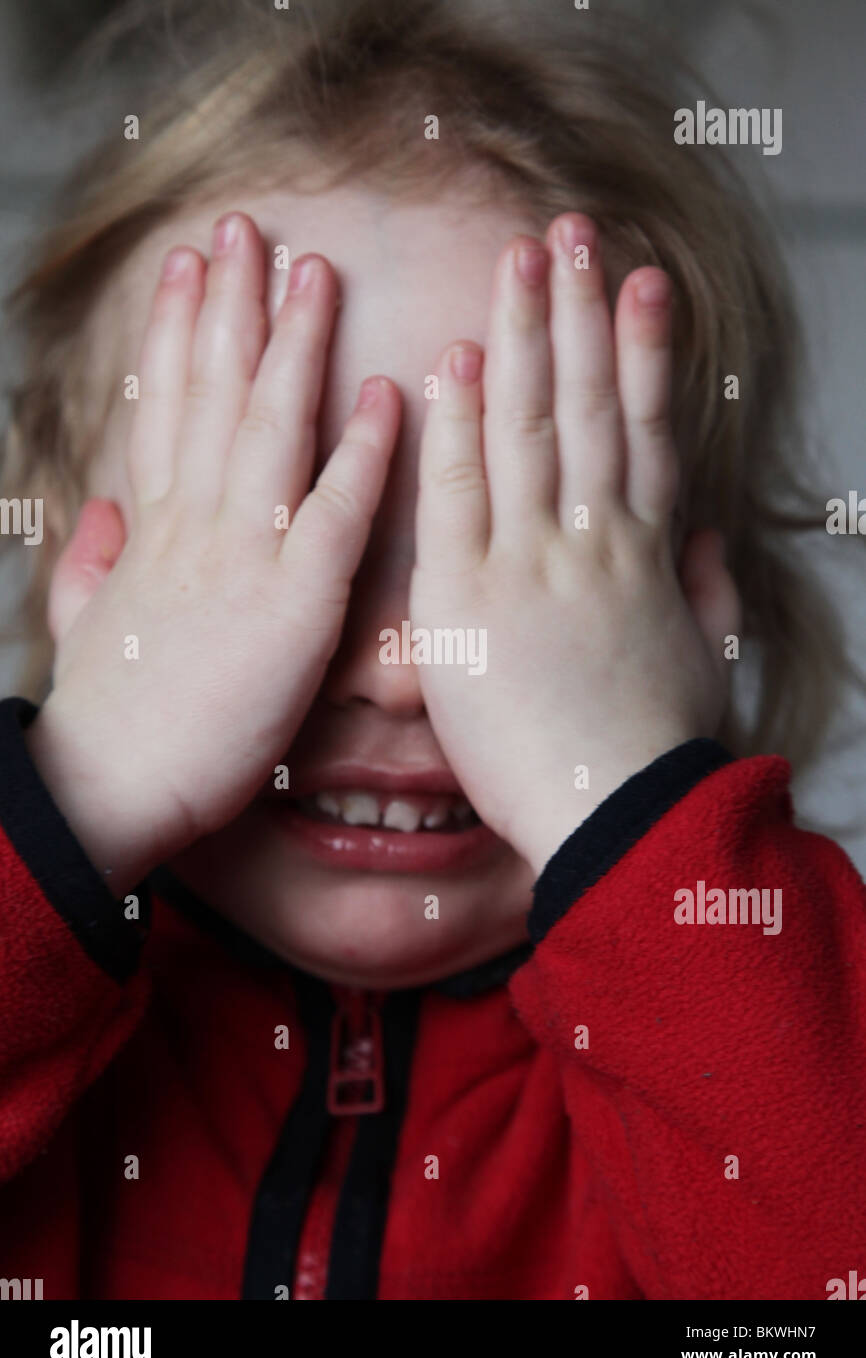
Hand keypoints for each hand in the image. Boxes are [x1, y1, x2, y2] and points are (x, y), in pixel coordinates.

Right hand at [27, 213, 398, 893]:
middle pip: (212, 392)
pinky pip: (334, 512)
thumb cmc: (110, 718)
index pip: (167, 407)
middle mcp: (193, 525)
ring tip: (314, 269)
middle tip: (248, 226)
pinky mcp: (292, 604)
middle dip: (230, 303)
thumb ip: (93, 565)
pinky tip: (386, 393)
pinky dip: (361, 451)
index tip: (188, 266)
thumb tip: (97, 517)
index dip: (177, 330)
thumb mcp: (87, 627)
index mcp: (152, 530)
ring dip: (293, 344)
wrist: (110, 788)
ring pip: (268, 428)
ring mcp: (241, 557)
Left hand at [411, 214, 739, 874]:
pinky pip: (461, 498)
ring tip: (521, 261)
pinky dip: (459, 429)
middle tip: (571, 236)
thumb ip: (702, 591)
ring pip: (532, 430)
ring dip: (524, 338)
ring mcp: (532, 565)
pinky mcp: (469, 603)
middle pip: (591, 407)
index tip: (641, 286)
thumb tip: (704, 542)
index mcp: (644, 554)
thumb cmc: (656, 750)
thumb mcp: (701, 662)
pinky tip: (450, 363)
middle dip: (580, 315)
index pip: (645, 431)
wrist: (619, 816)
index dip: (645, 352)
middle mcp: (592, 542)